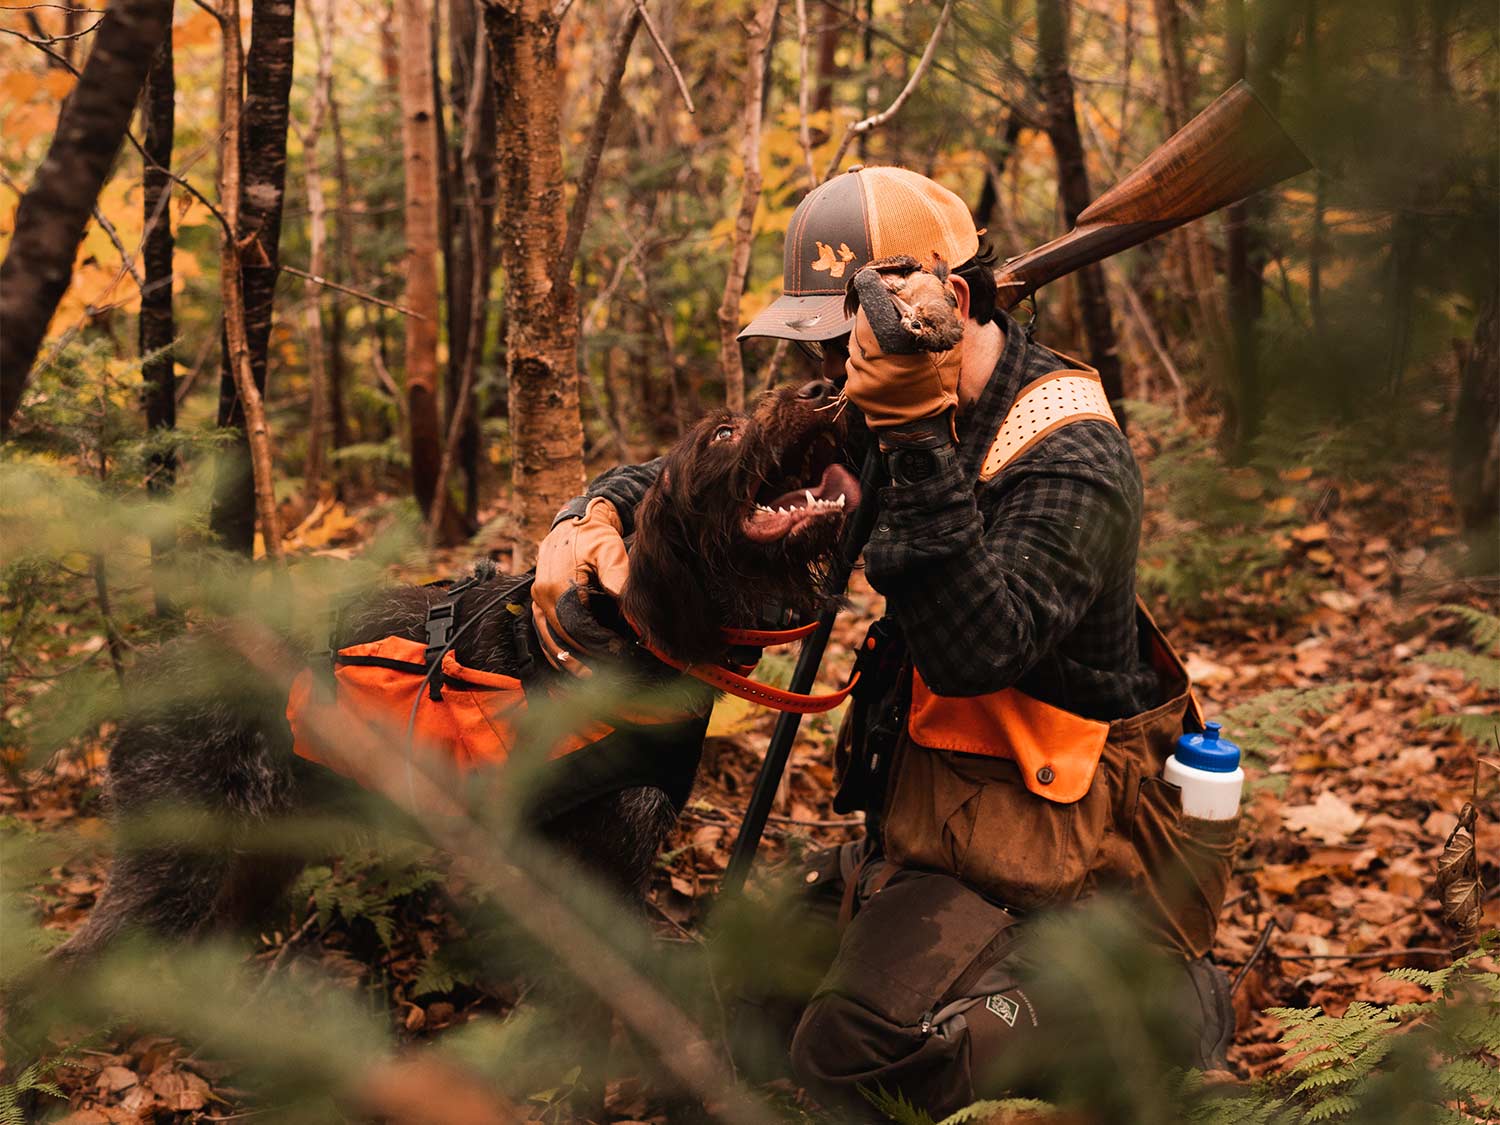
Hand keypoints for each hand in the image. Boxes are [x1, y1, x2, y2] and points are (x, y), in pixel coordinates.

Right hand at [532, 497, 629, 675]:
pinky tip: (568, 664)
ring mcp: (537, 598)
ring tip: (588, 677)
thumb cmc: (595, 534)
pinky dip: (555, 651)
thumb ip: (616, 574)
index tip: (619, 654)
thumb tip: (625, 601)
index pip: (577, 626)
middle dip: (586, 657)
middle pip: (562, 637)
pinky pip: (543, 633)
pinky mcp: (538, 600)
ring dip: (567, 660)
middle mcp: (542, 594)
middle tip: (611, 672)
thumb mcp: (609, 548)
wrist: (575, 520)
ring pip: (548, 640)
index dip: (598, 644)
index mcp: (558, 584)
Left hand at [842, 264, 963, 434]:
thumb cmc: (938, 385)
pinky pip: (853, 364)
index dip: (876, 296)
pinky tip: (880, 366)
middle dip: (871, 318)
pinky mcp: (852, 389)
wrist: (921, 427)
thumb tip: (946, 278)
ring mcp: (860, 376)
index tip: (882, 291)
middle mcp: (875, 361)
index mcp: (900, 348)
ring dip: (866, 339)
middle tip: (884, 317)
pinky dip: (863, 360)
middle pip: (861, 325)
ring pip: (855, 344)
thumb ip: (948, 311)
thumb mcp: (950, 348)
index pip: (875, 309)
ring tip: (885, 345)